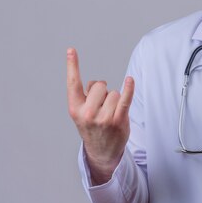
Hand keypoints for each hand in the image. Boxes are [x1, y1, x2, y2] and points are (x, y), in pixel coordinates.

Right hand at [66, 48, 134, 184]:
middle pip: (99, 85)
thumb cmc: (92, 127)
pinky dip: (129, 89)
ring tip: (110, 114)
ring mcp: (103, 118)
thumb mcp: (81, 113)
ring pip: (114, 93)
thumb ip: (85, 96)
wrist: (102, 152)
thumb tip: (96, 84)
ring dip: (114, 100)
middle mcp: (87, 113)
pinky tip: (130, 81)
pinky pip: (125, 100)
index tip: (71, 50)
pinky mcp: (118, 121)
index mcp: (75, 109)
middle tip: (101, 105)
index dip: (72, 65)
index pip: (73, 83)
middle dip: (103, 91)